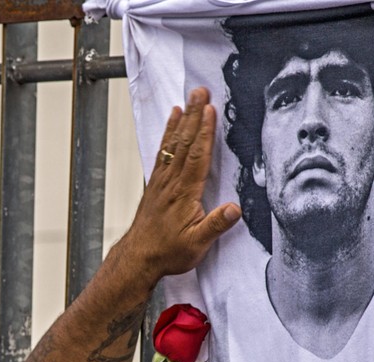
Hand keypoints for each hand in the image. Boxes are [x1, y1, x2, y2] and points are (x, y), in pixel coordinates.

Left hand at [120, 87, 240, 282]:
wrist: (139, 258)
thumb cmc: (167, 252)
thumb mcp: (197, 245)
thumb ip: (216, 225)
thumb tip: (235, 209)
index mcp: (184, 193)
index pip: (197, 156)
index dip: (205, 132)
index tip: (210, 110)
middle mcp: (171, 182)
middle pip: (185, 143)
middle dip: (194, 116)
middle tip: (200, 92)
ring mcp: (162, 181)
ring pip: (173, 144)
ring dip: (182, 120)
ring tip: (188, 99)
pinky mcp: (156, 184)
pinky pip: (163, 152)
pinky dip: (168, 134)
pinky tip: (172, 122)